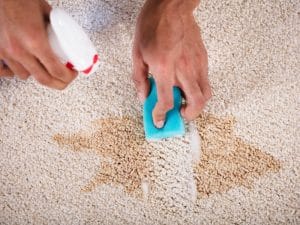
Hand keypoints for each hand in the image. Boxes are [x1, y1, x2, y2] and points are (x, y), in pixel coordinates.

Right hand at [0, 0, 76, 88]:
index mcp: (35, 40)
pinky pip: (6, 70)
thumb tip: (66, 38)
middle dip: (58, 83)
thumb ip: (57, 29)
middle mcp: (20, 50)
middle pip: (44, 79)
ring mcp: (7, 52)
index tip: (72, 74)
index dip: (68, 77)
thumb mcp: (47, 13)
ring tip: (46, 69)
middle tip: (65, 80)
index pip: (56, 70)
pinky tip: (24, 67)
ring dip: (38, 75)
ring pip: (25, 76)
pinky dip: (16, 71)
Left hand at [132, 0, 211, 127]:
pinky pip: (205, 80)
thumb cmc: (152, 25)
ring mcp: (197, 64)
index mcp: (164, 68)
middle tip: (178, 114)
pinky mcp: (203, 58)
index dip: (162, 115)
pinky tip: (187, 84)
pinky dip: (198, 89)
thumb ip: (140, 78)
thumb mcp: (137, 53)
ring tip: (184, 102)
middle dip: (188, 116)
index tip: (159, 120)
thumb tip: (144, 95)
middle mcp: (184, 69)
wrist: (171, 6)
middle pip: (196, 103)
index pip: (167, 101)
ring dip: (196, 104)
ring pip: (206, 94)